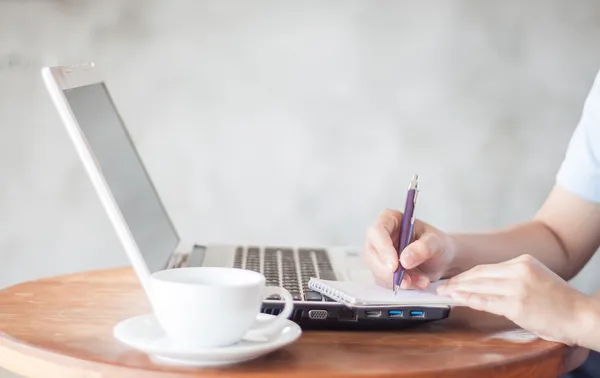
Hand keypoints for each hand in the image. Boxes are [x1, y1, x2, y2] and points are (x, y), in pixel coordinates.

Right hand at [363, 208, 454, 289]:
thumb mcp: (436, 242)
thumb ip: (424, 248)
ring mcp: (379, 253)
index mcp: (391, 219)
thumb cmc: (437, 244)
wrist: (441, 259)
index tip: (395, 265)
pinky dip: (402, 285)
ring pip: (377, 270)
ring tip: (421, 280)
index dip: (383, 248)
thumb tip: (405, 259)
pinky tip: (418, 282)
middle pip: (371, 253)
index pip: (377, 231)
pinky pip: (385, 281)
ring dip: (399, 280)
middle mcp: (380, 236)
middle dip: (388, 271)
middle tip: (406, 280)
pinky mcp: (382, 269)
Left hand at [436, 254, 590, 344]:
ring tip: (443, 292)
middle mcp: (518, 270)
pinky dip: (468, 299)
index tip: (453, 279)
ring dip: (458, 289)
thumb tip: (487, 283)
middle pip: (479, 274)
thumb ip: (513, 277)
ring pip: (479, 286)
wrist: (582, 315)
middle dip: (458, 281)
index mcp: (523, 261)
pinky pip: (486, 301)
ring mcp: (517, 287)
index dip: (466, 274)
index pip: (486, 267)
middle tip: (441, 285)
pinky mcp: (516, 305)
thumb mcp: (537, 278)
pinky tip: (457, 299)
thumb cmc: (560, 302)